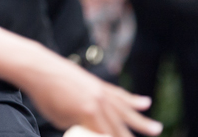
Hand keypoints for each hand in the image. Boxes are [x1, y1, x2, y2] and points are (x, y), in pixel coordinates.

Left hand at [24, 54, 160, 136]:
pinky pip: (119, 93)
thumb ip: (78, 127)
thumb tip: (86, 131)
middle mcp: (99, 103)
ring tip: (157, 129)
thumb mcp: (60, 119)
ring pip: (126, 110)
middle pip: (119, 127)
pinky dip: (133, 99)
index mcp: (88, 114)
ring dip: (142, 121)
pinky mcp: (98, 83)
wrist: (39, 68)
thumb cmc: (45, 96)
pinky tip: (145, 103)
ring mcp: (101, 91)